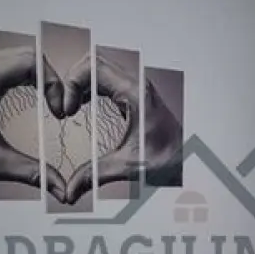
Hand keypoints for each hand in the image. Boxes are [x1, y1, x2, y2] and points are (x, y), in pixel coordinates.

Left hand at [0, 47, 67, 200]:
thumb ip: (31, 172)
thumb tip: (63, 191)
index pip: (29, 62)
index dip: (54, 83)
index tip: (60, 111)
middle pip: (27, 56)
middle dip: (51, 80)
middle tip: (60, 108)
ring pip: (19, 57)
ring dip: (40, 77)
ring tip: (51, 103)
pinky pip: (7, 64)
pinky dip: (27, 77)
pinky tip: (35, 97)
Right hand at [58, 52, 182, 203]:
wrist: (190, 161)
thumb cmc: (170, 160)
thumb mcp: (129, 167)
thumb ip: (96, 175)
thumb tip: (70, 191)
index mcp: (136, 93)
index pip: (94, 66)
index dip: (72, 82)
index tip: (66, 109)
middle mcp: (136, 84)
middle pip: (94, 63)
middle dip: (73, 81)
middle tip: (64, 108)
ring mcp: (136, 88)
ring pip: (99, 69)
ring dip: (80, 84)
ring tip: (69, 108)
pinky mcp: (134, 96)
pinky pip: (106, 81)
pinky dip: (89, 89)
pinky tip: (81, 107)